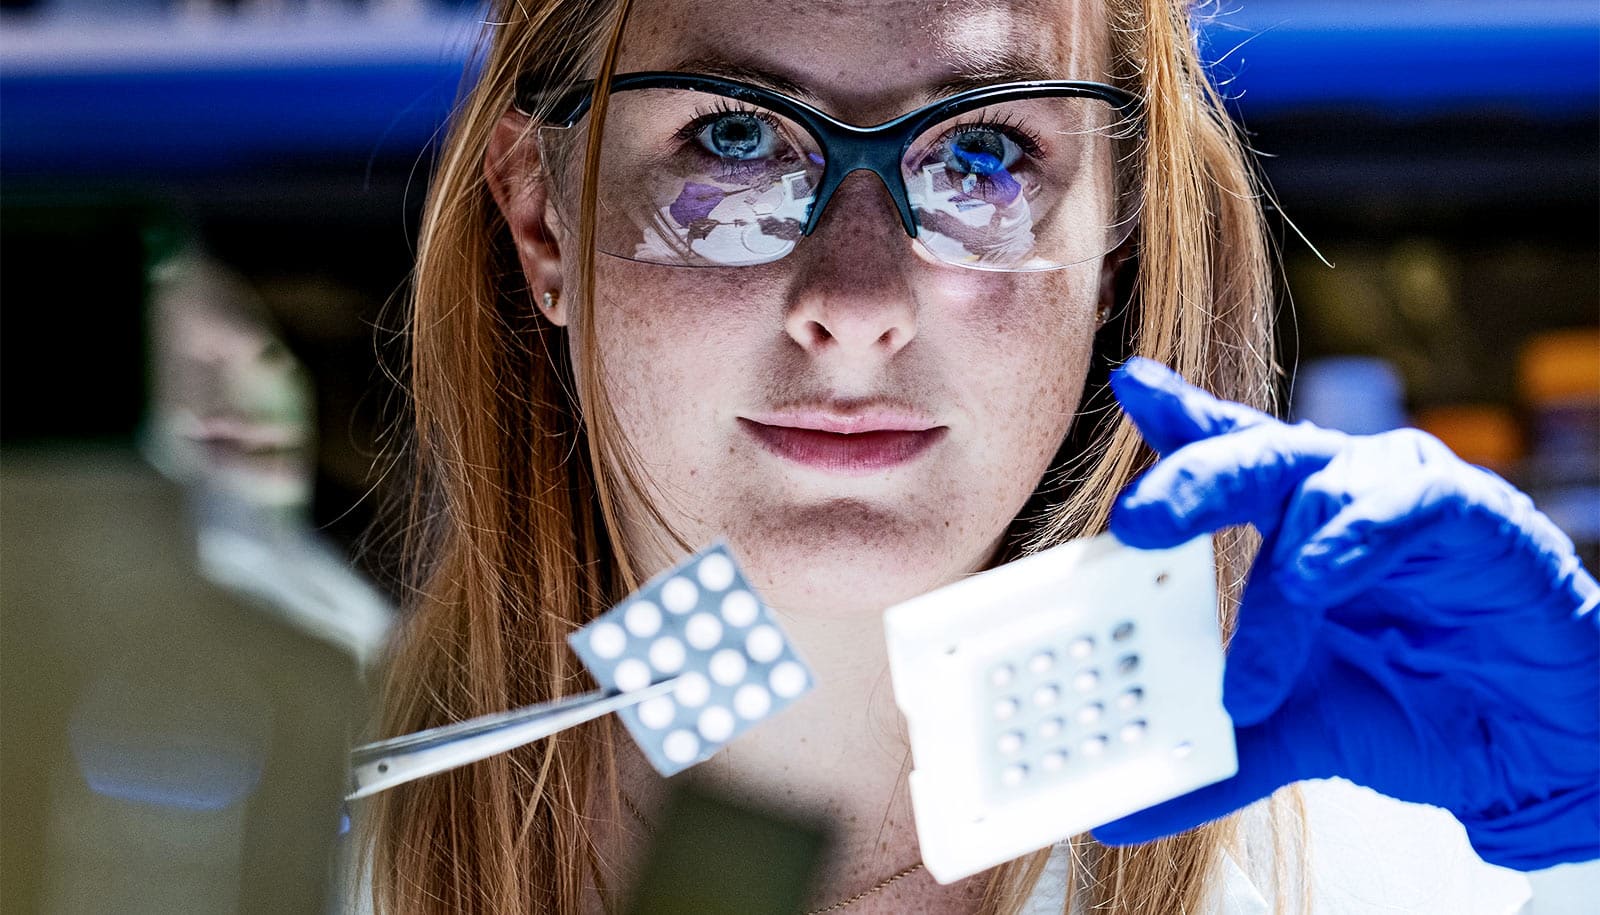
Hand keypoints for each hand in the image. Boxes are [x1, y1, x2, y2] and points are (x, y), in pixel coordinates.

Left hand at [1088, 358, 1599, 870]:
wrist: (1533, 748)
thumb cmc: (1411, 706)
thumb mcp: (1292, 731)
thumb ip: (1208, 757)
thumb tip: (1114, 820)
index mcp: (1282, 524)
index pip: (1221, 454)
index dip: (1176, 415)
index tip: (1127, 384)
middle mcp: (1334, 493)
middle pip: (1250, 457)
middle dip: (1190, 480)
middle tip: (1134, 521)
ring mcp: (1401, 496)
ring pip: (1320, 493)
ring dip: (1276, 587)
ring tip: (1253, 678)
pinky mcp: (1474, 516)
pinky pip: (1408, 505)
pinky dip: (1355, 541)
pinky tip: (1319, 580)